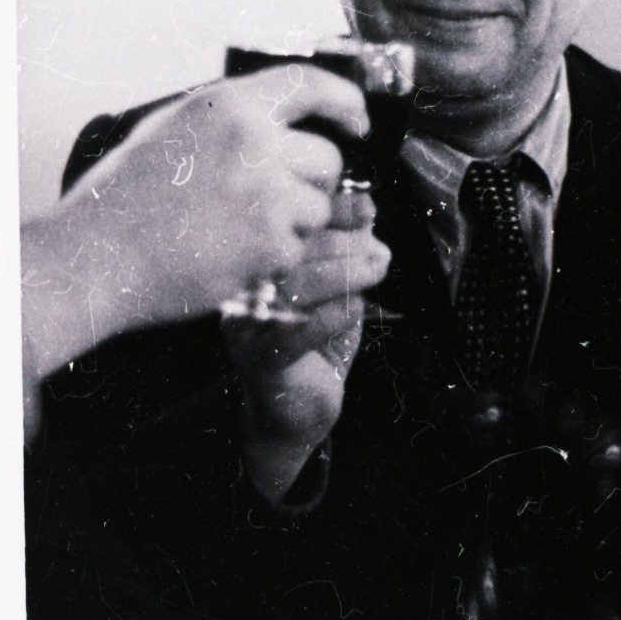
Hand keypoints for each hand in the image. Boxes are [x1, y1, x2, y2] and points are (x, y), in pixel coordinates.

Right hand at [21, 64, 368, 433]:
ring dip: (294, 222)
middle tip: (272, 200)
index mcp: (229, 105)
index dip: (345, 101)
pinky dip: (273, 258)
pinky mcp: (272, 244)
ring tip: (237, 229)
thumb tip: (285, 113)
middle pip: (328, 157)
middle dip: (312, 181)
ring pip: (319, 207)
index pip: (311, 84)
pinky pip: (299, 248)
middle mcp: (255, 142)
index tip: (358, 121)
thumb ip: (233, 117)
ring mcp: (268, 194)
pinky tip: (228, 254)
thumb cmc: (125, 198)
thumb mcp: (174, 128)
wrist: (97, 256)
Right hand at [222, 187, 389, 498]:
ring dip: (342, 275)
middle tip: (379, 249)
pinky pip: (296, 333)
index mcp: (252, 266)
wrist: (294, 413)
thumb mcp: (333, 291)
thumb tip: (367, 210)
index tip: (367, 206)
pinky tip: (354, 309)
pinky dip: (332, 316)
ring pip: (292, 288)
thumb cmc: (315, 346)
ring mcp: (247, 328)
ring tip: (377, 269)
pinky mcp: (262, 362)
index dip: (327, 211)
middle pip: (287, 252)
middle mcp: (240, 293)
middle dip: (341, 243)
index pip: (286, 224)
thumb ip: (344, 252)